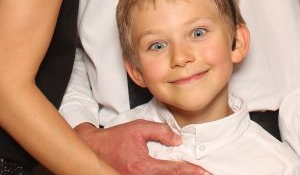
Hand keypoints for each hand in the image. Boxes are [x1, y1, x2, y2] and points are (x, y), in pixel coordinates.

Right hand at [75, 121, 208, 173]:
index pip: (173, 170)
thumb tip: (177, 139)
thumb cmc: (115, 139)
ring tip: (192, 173)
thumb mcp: (138, 128)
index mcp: (143, 166)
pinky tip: (174, 173)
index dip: (190, 170)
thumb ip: (160, 132)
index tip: (203, 171)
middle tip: (204, 174)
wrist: (95, 149)